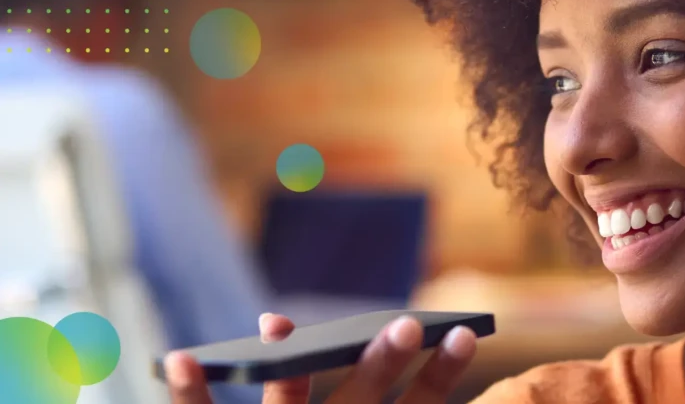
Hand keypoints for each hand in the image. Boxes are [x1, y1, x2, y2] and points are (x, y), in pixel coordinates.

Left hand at [164, 313, 477, 402]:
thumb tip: (385, 358)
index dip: (443, 374)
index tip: (466, 333)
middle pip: (363, 399)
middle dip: (382, 362)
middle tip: (406, 326)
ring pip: (288, 403)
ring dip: (289, 365)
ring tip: (277, 325)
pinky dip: (192, 396)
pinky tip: (181, 359)